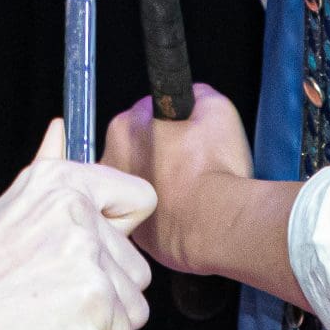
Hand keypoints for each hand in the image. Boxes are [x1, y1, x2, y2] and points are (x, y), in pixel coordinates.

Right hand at [0, 120, 155, 329]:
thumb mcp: (8, 208)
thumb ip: (45, 169)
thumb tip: (60, 129)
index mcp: (63, 182)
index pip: (140, 199)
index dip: (120, 236)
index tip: (90, 255)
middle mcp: (80, 211)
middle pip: (137, 267)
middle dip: (108, 294)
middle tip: (57, 300)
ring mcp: (89, 255)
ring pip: (135, 307)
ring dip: (105, 327)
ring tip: (58, 322)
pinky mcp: (95, 301)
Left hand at [100, 85, 253, 275]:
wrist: (216, 223)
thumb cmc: (212, 168)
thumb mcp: (216, 106)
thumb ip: (197, 94)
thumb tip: (194, 99)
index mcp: (125, 128)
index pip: (148, 112)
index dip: (174, 120)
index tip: (190, 131)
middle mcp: (112, 164)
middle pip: (140, 148)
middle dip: (163, 151)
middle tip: (195, 161)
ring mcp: (121, 201)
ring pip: (144, 182)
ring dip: (161, 182)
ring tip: (193, 189)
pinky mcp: (136, 234)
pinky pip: (151, 215)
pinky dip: (166, 213)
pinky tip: (188, 211)